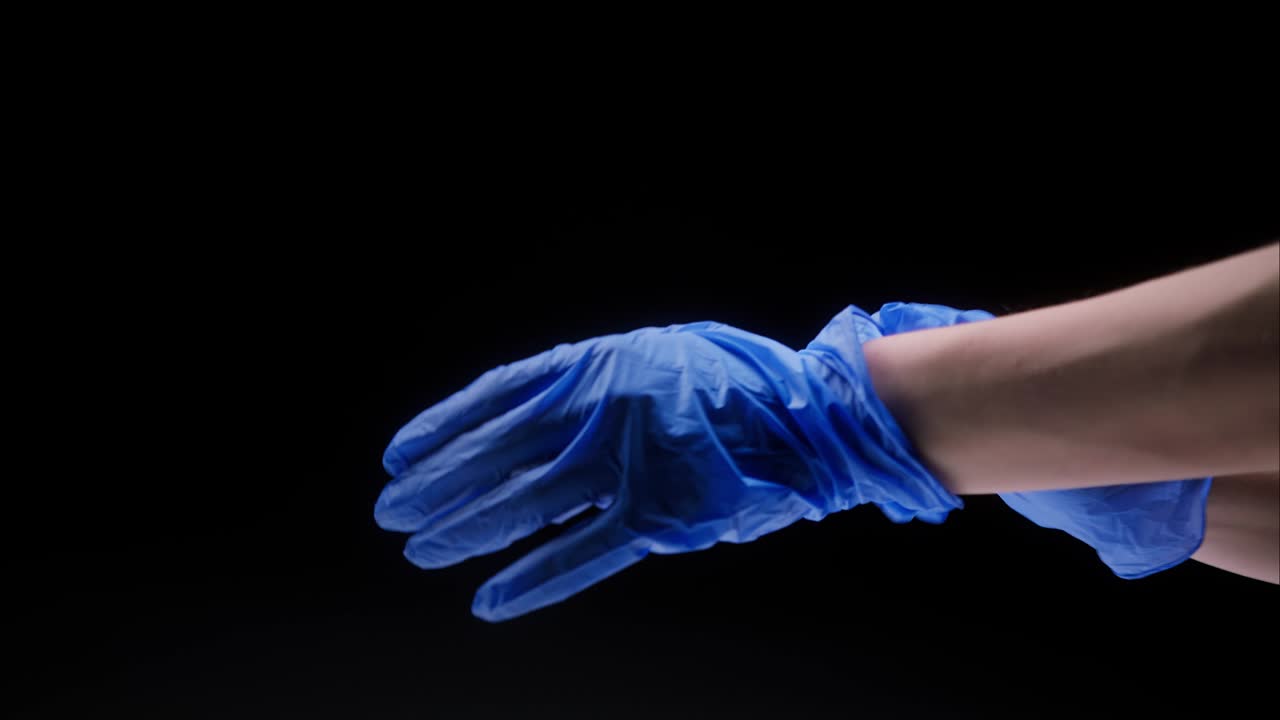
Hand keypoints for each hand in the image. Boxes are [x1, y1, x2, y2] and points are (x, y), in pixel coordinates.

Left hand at [375, 309, 964, 620]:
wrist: (816, 416)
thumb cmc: (738, 385)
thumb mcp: (656, 358)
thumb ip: (599, 384)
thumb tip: (534, 416)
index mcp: (600, 363)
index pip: (497, 396)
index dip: (443, 426)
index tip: (400, 454)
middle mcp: (604, 409)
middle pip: (499, 452)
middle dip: (439, 484)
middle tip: (393, 512)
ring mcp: (631, 464)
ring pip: (527, 500)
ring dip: (469, 527)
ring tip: (422, 549)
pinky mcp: (661, 517)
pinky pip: (584, 552)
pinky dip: (534, 577)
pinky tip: (490, 599)